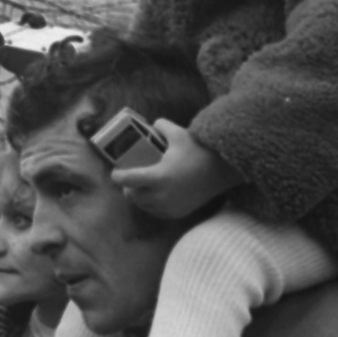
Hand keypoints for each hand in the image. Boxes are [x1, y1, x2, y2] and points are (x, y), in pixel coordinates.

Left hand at [111, 119, 241, 218]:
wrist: (222, 171)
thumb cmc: (199, 151)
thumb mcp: (179, 134)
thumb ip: (162, 126)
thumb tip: (153, 124)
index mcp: (158, 177)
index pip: (127, 180)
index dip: (118, 176)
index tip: (116, 172)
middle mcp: (162, 195)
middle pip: (133, 196)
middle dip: (128, 187)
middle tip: (129, 179)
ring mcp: (170, 206)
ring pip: (144, 206)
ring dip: (139, 197)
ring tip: (140, 187)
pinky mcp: (179, 212)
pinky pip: (157, 212)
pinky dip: (152, 205)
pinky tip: (153, 196)